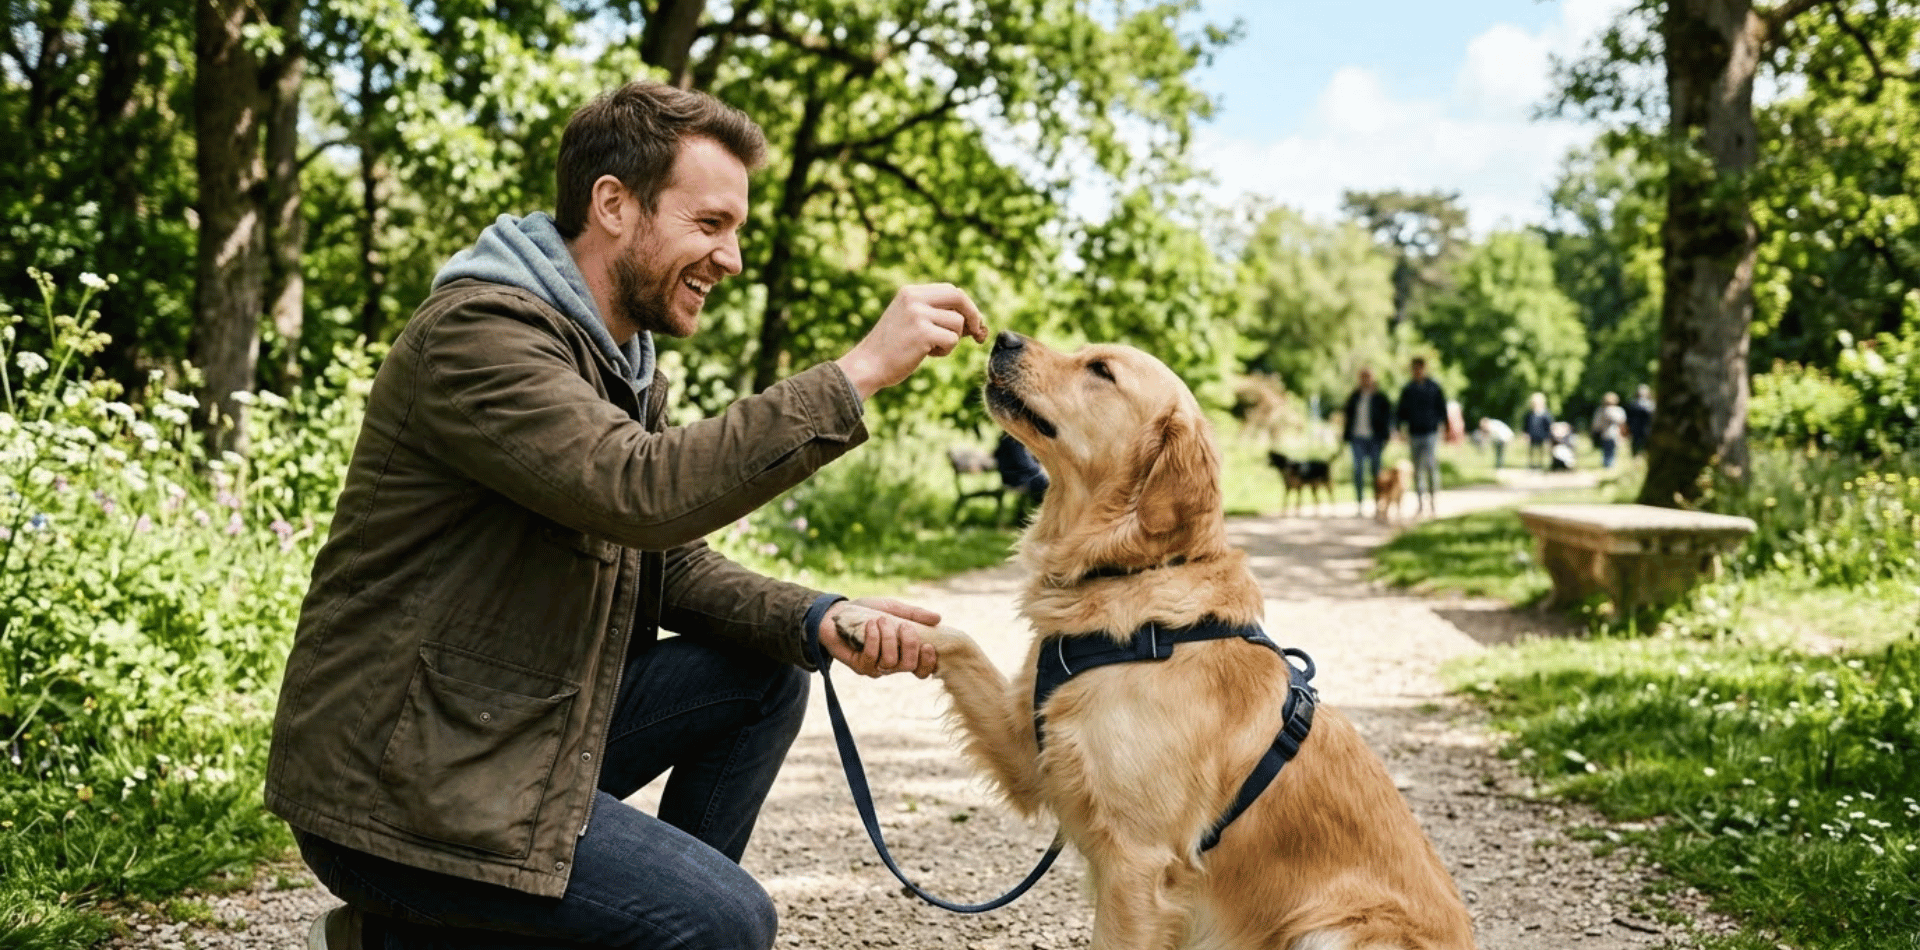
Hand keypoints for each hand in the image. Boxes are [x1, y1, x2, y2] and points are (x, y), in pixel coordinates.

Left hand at [821, 597, 940, 678]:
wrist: (836, 613)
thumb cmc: (867, 612)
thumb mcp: (893, 608)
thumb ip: (914, 614)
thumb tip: (938, 618)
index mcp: (904, 653)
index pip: (922, 669)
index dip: (928, 663)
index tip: (928, 645)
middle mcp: (892, 664)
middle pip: (909, 666)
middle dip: (910, 645)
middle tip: (904, 626)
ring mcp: (875, 667)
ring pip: (891, 662)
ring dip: (888, 638)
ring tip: (881, 620)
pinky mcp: (860, 666)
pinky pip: (872, 657)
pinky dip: (874, 639)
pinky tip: (870, 625)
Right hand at [835, 284, 988, 398]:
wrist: (868, 365)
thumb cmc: (892, 349)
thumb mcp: (911, 322)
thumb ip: (937, 316)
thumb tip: (976, 322)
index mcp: (910, 292)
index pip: (950, 290)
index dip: (966, 306)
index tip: (973, 322)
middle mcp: (914, 298)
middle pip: (959, 298)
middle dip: (973, 315)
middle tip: (977, 334)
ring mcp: (918, 314)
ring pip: (958, 323)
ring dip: (952, 340)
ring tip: (930, 349)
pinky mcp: (923, 333)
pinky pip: (952, 340)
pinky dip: (945, 351)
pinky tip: (926, 355)